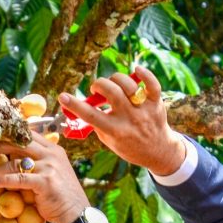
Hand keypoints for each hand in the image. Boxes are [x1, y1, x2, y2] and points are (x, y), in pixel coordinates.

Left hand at [0, 132, 89, 222]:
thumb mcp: (53, 172)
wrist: (75, 212)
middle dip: (0, 145)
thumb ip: (39, 162)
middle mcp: (52, 154)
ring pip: (16, 162)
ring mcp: (50, 166)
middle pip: (20, 142)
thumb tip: (14, 159)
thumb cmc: (62, 195)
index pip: (29, 134)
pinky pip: (19, 179)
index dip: (11, 135)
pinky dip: (3, 180)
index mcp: (53, 149)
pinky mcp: (45, 181)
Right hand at [58, 65, 185, 175]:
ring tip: (113, 85)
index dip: (74, 105)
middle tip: (96, 89)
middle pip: (111, 92)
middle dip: (99, 84)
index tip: (63, 97)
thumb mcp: (109, 141)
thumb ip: (96, 125)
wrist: (159, 152)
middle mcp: (130, 119)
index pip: (91, 116)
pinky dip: (145, 74)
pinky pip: (152, 84)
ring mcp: (144, 110)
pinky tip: (136, 70)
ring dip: (116, 79)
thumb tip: (79, 108)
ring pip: (128, 84)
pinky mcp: (156, 103)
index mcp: (115, 131)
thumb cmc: (130, 146)